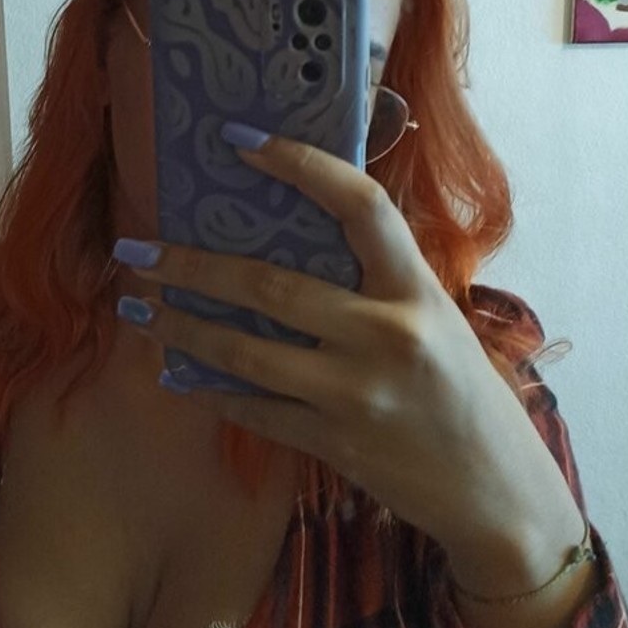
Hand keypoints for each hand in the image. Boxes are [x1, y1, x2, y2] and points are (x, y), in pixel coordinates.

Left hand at [114, 132, 584, 590]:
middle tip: (135, 252)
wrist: (492, 488)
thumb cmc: (456, 386)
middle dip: (190, 266)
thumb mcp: (433, 314)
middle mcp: (388, 335)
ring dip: (180, 327)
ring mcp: (358, 394)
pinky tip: (174, 372)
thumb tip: (294, 216)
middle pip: (269, 286)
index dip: (299, 164)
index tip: (237, 139)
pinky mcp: (336, 444)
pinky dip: (208, 389)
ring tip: (136, 308)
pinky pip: (254, 409)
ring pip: (244, 353)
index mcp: (416, 288)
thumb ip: (376, 272)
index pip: (359, 205)